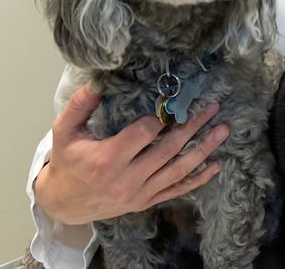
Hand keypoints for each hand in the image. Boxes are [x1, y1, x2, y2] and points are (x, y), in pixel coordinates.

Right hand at [34, 83, 229, 224]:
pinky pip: (176, 190)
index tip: (175, 101)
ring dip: (203, 149)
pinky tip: (215, 165)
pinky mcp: (145, 202)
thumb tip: (98, 80)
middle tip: (211, 107)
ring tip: (222, 130)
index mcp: (107, 159)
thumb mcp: (64, 131)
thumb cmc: (66, 163)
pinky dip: (198, 179)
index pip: (144, 133)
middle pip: (168, 149)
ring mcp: (138, 194)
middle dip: (192, 126)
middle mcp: (126, 179)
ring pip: (177, 170)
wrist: (63, 203)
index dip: (161, 117)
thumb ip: (80, 104)